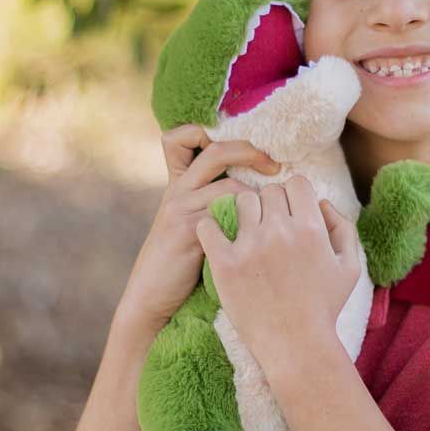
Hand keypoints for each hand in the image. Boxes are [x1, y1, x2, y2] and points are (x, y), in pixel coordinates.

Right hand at [116, 124, 281, 331]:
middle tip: (276, 167)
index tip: (245, 149)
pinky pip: (226, 213)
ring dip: (259, 198)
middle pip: (216, 150)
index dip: (206, 132)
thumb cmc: (182, 267)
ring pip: (230, 186)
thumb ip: (216, 204)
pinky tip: (261, 236)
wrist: (153, 298)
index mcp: (179, 184)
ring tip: (275, 215)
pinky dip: (250, 221)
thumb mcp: (195, 227)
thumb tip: (262, 189)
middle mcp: (178, 190)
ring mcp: (180, 209)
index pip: (181, 137)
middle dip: (252, 152)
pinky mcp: (187, 231)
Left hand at [194, 175, 361, 372]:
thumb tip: (322, 203)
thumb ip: (343, 228)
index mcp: (311, 228)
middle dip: (271, 205)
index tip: (291, 212)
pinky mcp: (225, 265)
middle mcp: (280, 232)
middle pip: (268, 192)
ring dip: (245, 214)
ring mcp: (250, 247)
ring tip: (248, 236)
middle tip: (270, 228)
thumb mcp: (349, 268)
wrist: (296, 347)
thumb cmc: (325, 308)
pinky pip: (208, 227)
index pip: (295, 183)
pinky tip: (219, 240)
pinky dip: (210, 228)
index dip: (294, 195)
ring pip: (240, 203)